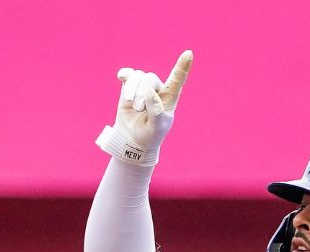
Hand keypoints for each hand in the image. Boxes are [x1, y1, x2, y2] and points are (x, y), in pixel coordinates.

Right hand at [97, 50, 192, 165]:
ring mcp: (143, 87)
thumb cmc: (149, 135)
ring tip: (133, 106)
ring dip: (132, 91)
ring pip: (138, 76)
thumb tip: (149, 92)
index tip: (189, 54)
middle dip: (142, 92)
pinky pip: (128, 74)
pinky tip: (121, 78)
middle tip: (138, 108)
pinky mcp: (130, 86)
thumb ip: (155, 111)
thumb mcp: (155, 128)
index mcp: (169, 98)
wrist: (132, 140)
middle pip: (150, 78)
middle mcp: (158, 89)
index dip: (183, 67)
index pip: (177, 80)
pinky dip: (124, 75)